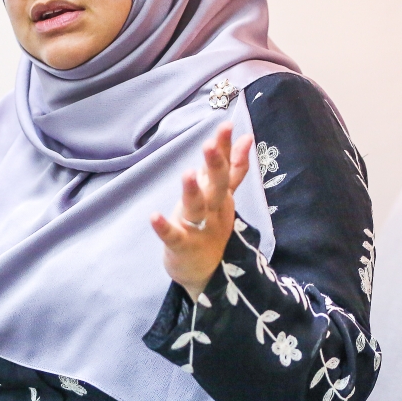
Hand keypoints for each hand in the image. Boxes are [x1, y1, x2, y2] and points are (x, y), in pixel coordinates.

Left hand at [150, 122, 252, 300]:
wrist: (209, 275)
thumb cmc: (211, 227)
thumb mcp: (224, 196)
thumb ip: (234, 167)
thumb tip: (247, 137)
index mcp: (221, 196)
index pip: (227, 168)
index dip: (227, 148)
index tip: (227, 125)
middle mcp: (213, 210)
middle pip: (217, 186)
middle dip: (215, 165)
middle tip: (209, 144)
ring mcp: (199, 229)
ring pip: (197, 208)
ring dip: (192, 191)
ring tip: (188, 173)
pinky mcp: (182, 247)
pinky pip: (174, 236)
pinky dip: (164, 227)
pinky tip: (154, 216)